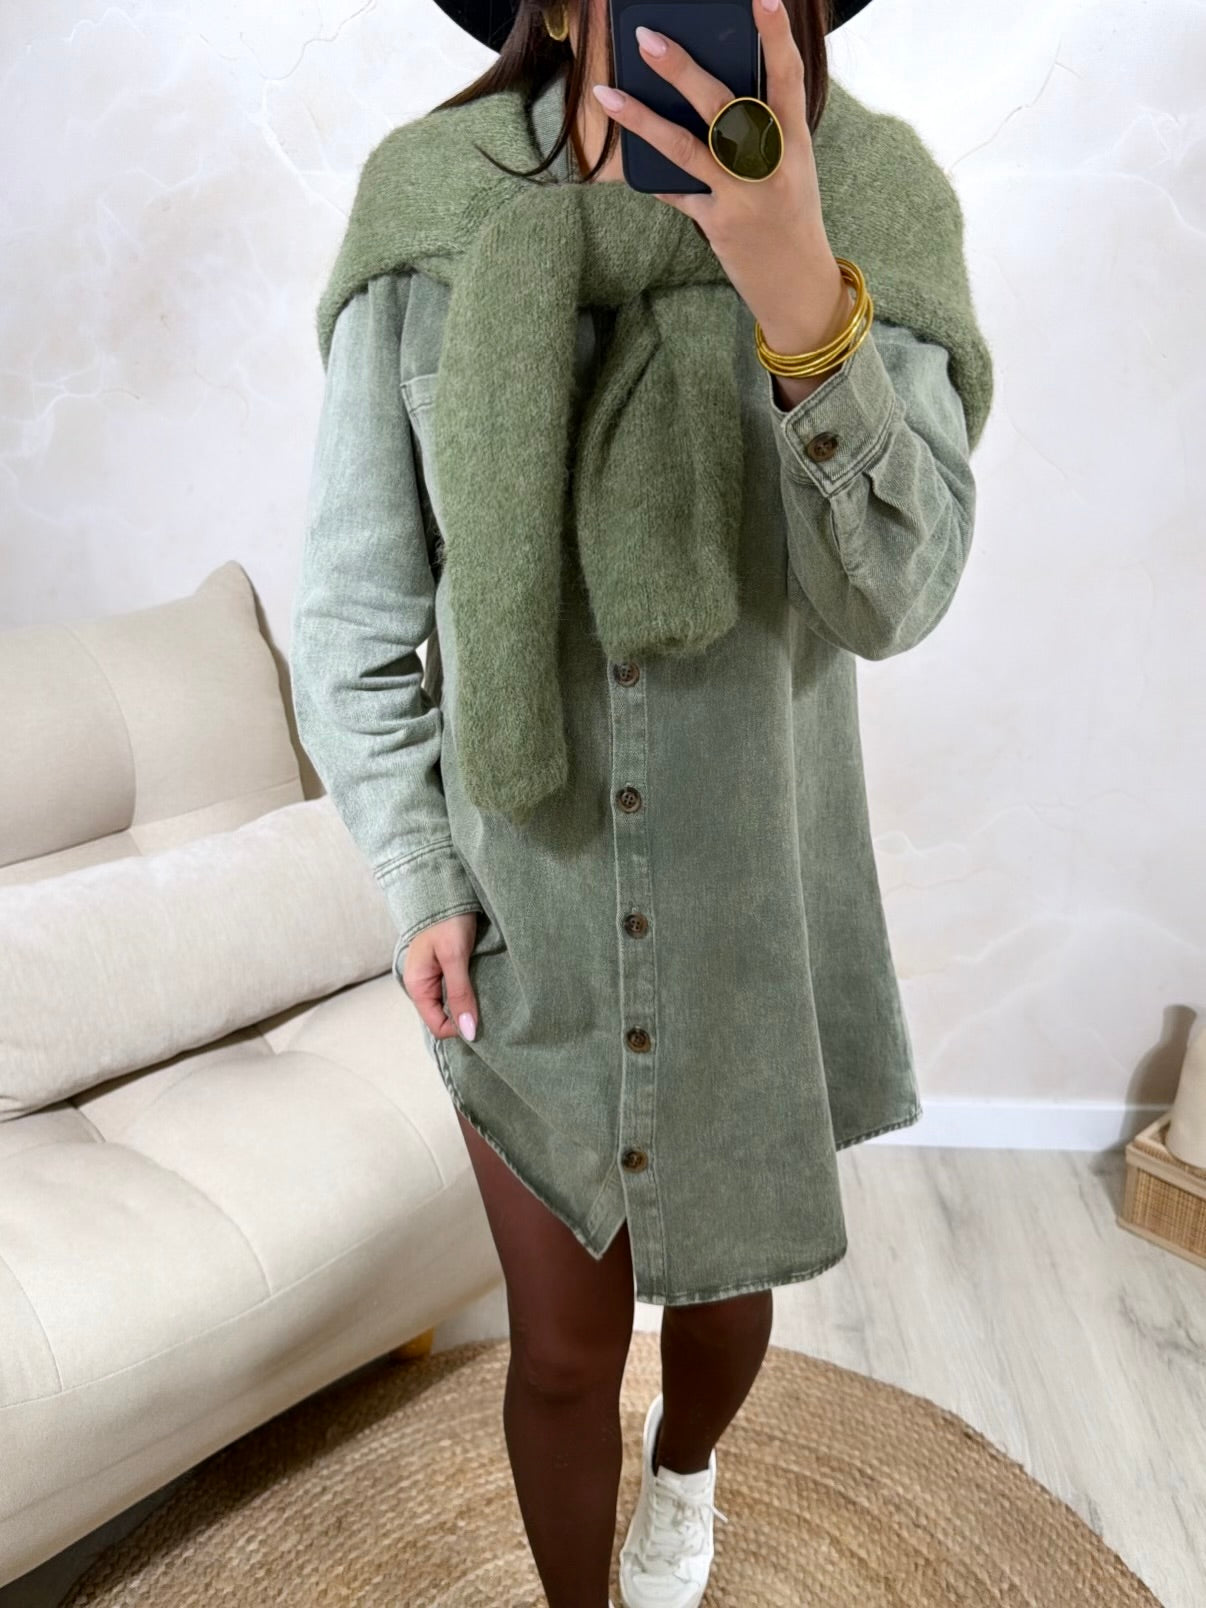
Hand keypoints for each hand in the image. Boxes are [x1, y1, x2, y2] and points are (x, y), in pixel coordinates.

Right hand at [401, 911, 480, 1041]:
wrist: (447, 888)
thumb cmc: (446, 920)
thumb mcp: (454, 957)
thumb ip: (460, 993)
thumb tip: (468, 1031)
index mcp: (418, 986)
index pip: (438, 1026)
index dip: (460, 1028)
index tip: (483, 1018)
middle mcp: (425, 985)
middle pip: (447, 1017)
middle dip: (468, 1016)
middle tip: (492, 1006)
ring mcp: (436, 977)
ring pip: (455, 1003)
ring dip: (472, 1002)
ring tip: (490, 993)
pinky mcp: (448, 967)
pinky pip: (460, 989)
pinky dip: (473, 990)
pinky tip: (486, 983)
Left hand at [592, 0, 851, 401]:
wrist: (800, 286)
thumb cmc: (790, 214)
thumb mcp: (790, 167)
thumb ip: (761, 130)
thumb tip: (705, 91)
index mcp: (794, 141)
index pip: (787, 78)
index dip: (775, 37)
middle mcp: (770, 165)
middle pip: (723, 107)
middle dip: (683, 71)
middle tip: (648, 38)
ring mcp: (743, 196)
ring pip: (688, 148)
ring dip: (644, 119)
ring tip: (608, 92)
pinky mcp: (719, 225)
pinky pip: (678, 194)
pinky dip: (654, 179)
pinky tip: (623, 165)